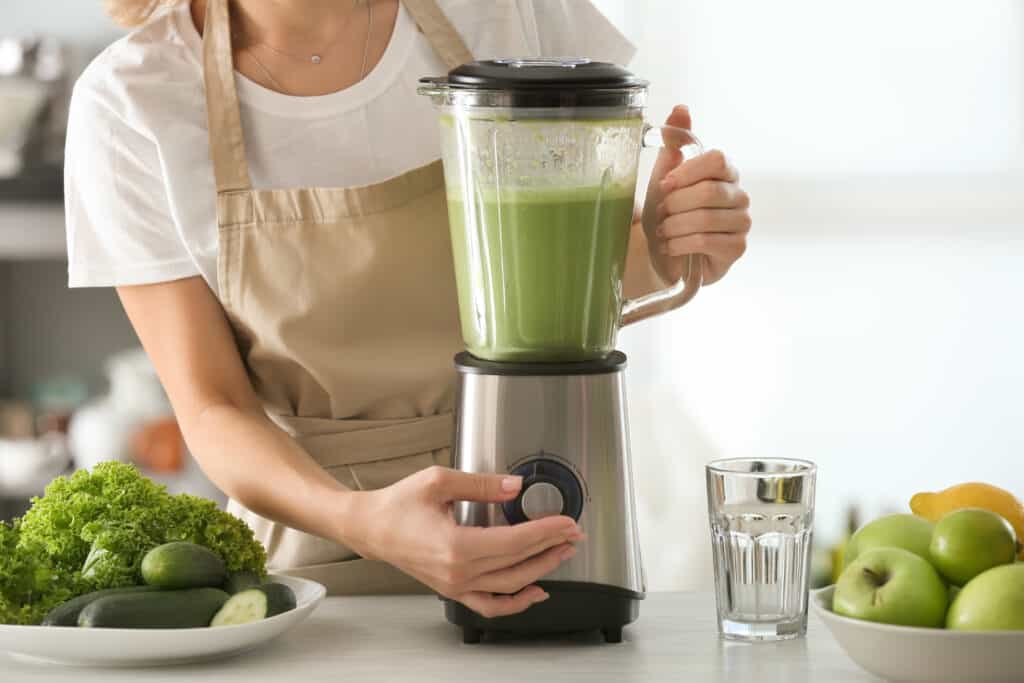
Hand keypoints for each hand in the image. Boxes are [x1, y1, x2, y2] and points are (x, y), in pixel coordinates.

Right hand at [341, 466, 582, 617]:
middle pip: (518, 562)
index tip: (566, 522)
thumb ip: (481, 485)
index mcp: (456, 546)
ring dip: (541, 570)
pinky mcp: (452, 589)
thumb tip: (515, 486)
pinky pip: (490, 605)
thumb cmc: (399, 504)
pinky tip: (536, 592)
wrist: (371, 527)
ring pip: (510, 585)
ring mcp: (456, 585)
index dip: (545, 531)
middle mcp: (458, 572)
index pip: (515, 541)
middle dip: (550, 547)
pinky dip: (516, 603)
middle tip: (573, 533)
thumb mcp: (439, 481)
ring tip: (561, 553)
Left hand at [641, 105, 750, 286]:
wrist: (664, 255)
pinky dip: (681, 244)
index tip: (665, 185)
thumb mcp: (664, 177)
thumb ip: (674, 144)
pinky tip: (672, 247)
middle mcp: (740, 195)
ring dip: (675, 226)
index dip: (687, 172)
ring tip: (663, 233)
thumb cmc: (667, 214)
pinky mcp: (737, 249)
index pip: (718, 159)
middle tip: (661, 215)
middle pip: (709, 191)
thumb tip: (681, 108)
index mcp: (725, 172)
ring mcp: (742, 223)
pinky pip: (707, 241)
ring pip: (706, 218)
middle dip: (675, 205)